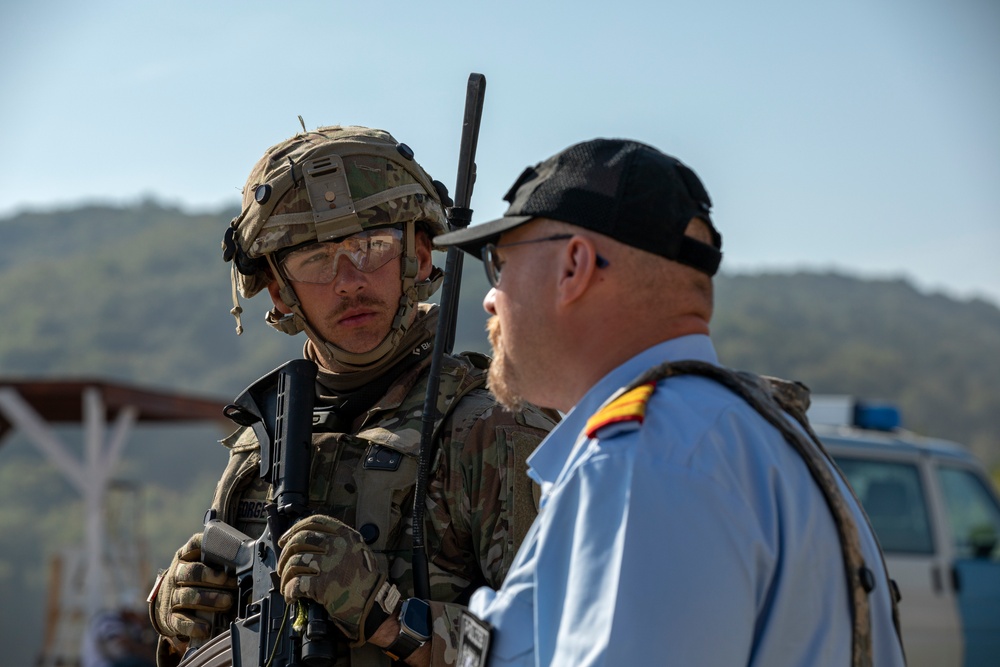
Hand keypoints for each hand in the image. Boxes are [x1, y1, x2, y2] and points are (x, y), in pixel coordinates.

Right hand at [150, 532, 236, 640]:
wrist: (166, 601)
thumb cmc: (194, 580)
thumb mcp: (203, 565)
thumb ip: (220, 561)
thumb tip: (253, 559)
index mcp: (186, 557)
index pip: (194, 545)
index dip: (207, 545)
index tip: (222, 551)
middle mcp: (176, 574)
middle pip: (191, 572)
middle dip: (212, 576)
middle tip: (231, 581)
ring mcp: (172, 596)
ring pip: (187, 596)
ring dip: (209, 599)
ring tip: (227, 602)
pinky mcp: (169, 617)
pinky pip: (180, 621)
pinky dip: (194, 625)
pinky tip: (207, 627)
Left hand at [277, 514, 388, 642]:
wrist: (373, 605)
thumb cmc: (365, 580)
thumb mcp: (357, 551)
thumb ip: (338, 542)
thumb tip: (306, 541)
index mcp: (346, 535)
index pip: (314, 522)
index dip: (295, 529)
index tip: (284, 539)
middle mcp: (337, 546)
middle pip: (299, 540)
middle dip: (285, 554)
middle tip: (282, 566)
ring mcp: (329, 565)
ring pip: (294, 563)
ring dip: (286, 576)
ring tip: (287, 584)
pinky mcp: (322, 585)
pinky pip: (296, 584)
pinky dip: (289, 591)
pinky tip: (291, 596)